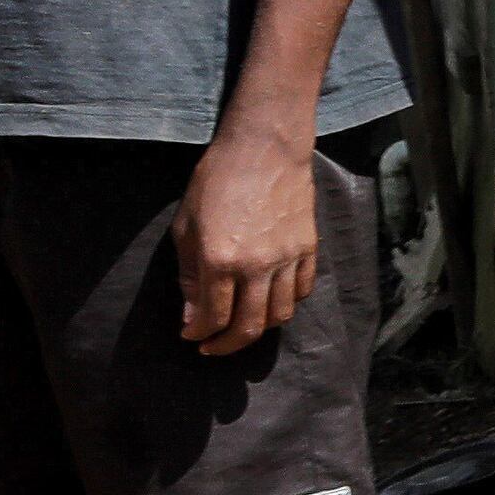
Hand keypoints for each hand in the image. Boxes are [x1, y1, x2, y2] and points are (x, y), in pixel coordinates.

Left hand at [177, 127, 321, 355]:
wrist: (264, 147)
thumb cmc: (216, 179)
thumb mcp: (186, 225)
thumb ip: (189, 274)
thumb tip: (192, 315)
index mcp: (220, 259)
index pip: (212, 317)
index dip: (198, 333)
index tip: (190, 335)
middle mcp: (257, 266)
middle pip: (248, 327)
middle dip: (227, 345)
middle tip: (212, 347)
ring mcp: (287, 258)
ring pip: (279, 315)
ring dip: (258, 328)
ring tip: (243, 325)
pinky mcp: (308, 248)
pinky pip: (302, 290)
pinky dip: (286, 303)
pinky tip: (270, 299)